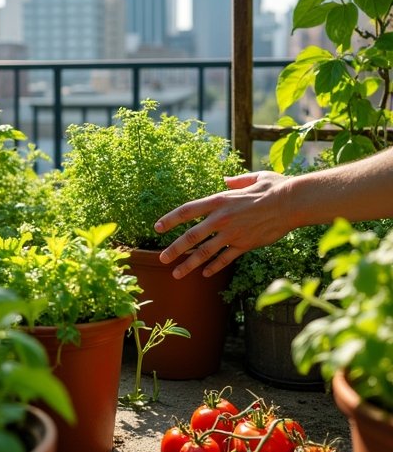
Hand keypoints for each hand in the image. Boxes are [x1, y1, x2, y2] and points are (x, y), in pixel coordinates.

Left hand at [154, 171, 290, 278]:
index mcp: (220, 200)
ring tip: (176, 274)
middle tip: (161, 258)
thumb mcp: (253, 178)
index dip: (170, 219)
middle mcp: (222, 217)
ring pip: (205, 252)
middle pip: (191, 236)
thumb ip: (236, 181)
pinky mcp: (245, 245)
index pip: (187, 211)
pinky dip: (214, 267)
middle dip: (174, 248)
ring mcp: (233, 233)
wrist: (293, 203)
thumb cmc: (274, 188)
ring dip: (189, 264)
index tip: (157, 228)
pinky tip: (204, 273)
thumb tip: (225, 180)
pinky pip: (225, 258)